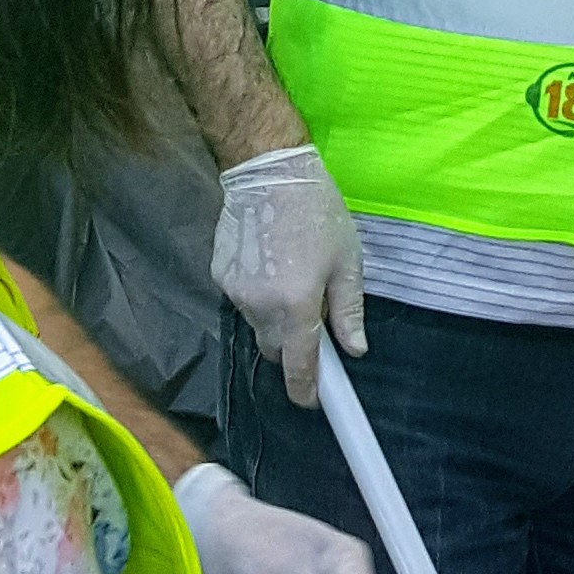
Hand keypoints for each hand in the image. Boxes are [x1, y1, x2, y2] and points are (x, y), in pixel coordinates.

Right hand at [211, 145, 365, 407]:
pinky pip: (242, 301)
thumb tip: (354, 349)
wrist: (267, 171)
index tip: (312, 402)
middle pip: (275, 348)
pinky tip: (268, 262)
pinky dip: (256, 294)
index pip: (300, 364)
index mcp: (297, 304)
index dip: (306, 389)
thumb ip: (348, 310)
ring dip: (274, 316)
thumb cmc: (317, 213)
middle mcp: (261, 306)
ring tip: (290, 274)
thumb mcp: (346, 260)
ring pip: (257, 324)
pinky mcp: (219, 276)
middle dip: (292, 346)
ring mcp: (235, 292)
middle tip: (311, 316)